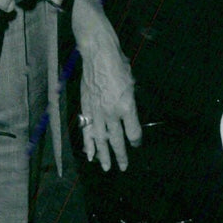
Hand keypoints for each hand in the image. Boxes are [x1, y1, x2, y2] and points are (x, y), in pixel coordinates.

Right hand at [79, 39, 141, 171]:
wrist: (97, 55)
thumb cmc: (118, 65)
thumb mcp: (132, 83)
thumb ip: (130, 101)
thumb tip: (128, 113)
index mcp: (127, 106)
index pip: (134, 132)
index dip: (136, 141)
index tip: (137, 144)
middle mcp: (112, 113)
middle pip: (117, 140)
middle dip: (121, 155)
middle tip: (123, 167)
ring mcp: (97, 112)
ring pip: (101, 139)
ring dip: (104, 155)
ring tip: (106, 167)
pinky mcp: (86, 108)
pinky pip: (87, 130)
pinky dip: (88, 143)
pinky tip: (90, 154)